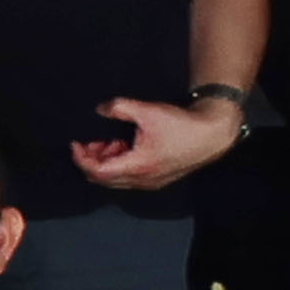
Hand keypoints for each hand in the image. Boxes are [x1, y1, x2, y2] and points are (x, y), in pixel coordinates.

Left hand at [81, 94, 239, 190]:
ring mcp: (152, 182)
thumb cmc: (181, 124)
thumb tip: (100, 109)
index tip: (75, 143)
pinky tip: (124, 146)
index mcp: (138, 166)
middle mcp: (143, 180)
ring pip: (117, 180)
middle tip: (90, 142)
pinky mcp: (158, 178)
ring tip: (109, 142)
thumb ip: (120, 107)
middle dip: (92, 161)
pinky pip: (129, 177)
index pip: (99, 171)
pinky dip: (120, 164)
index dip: (82, 158)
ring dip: (107, 162)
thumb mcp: (148, 110)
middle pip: (104, 179)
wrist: (213, 134)